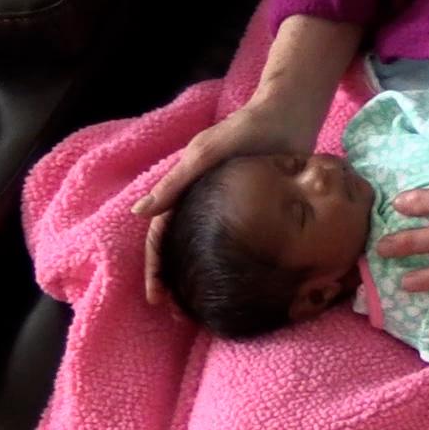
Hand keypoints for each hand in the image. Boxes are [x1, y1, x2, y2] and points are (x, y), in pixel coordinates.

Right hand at [131, 94, 324, 306]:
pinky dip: (224, 264)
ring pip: (203, 248)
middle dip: (171, 279)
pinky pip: (232, 243)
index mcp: (184, 189)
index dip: (155, 266)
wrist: (289, 116)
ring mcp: (226, 208)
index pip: (160, 235)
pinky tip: (232, 284)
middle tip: (175, 313)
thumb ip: (177, 181)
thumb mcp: (207, 154)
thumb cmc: (245, 130)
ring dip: (194, 276)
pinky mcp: (252, 210)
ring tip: (198, 306)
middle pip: (178, 247)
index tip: (156, 296)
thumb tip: (139, 214)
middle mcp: (201, 202)